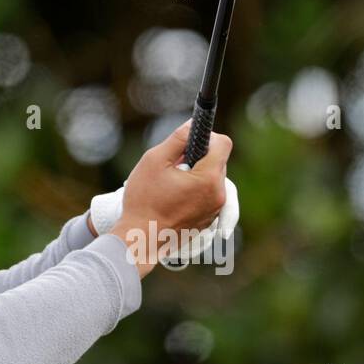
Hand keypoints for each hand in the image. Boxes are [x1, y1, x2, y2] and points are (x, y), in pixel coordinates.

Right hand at [107, 119, 232, 275]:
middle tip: (173, 166)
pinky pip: (208, 196)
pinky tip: (173, 198)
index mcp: (209, 179)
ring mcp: (215, 210)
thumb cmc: (144, 200)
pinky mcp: (208, 220)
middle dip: (198, 157)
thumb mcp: (154, 160)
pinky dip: (195, 192)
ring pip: (212, 179)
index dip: (206, 137)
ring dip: (196, 175)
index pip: (223, 144)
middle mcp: (219, 195)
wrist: (140, 239)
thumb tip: (192, 125)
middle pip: (218, 161)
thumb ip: (177, 139)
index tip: (188, 142)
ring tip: (171, 185)